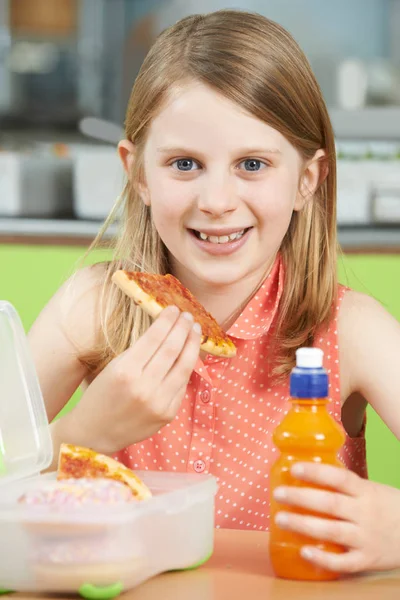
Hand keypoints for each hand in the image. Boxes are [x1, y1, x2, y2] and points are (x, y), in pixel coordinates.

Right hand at [65, 306, 200, 453]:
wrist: (94, 434)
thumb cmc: (100, 396)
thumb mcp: (113, 367)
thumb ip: (139, 352)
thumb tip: (165, 329)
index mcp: (125, 371)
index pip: (154, 338)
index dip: (167, 321)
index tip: (173, 309)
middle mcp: (143, 387)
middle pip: (172, 349)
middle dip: (182, 329)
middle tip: (187, 316)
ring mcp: (158, 403)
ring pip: (184, 367)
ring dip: (192, 345)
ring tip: (194, 330)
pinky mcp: (167, 414)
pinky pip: (182, 385)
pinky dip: (187, 367)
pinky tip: (189, 355)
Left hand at [273, 462, 399, 573]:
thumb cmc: (389, 508)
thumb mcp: (372, 490)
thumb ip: (347, 486)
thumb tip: (310, 474)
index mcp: (366, 492)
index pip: (339, 477)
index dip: (316, 472)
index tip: (294, 468)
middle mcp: (365, 513)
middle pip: (331, 503)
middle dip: (301, 498)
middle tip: (278, 494)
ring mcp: (367, 538)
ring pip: (332, 531)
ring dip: (304, 525)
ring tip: (281, 519)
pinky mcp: (368, 559)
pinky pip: (344, 562)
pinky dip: (324, 559)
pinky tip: (304, 552)